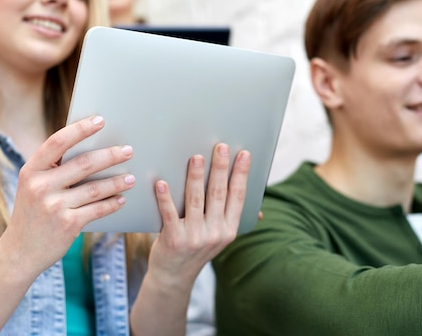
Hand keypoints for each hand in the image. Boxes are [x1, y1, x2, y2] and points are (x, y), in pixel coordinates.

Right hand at [0, 116, 134, 277]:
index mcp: (31, 171)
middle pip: (83, 163)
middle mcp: (40, 186)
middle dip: (110, 155)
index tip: (100, 120)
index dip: (80, 129)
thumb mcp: (32, 187)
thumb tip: (89, 148)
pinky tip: (121, 199)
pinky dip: (112, 203)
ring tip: (130, 178)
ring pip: (95, 188)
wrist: (19, 253)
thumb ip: (52, 170)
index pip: (58, 142)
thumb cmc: (32, 214)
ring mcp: (54, 206)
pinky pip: (97, 209)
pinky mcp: (68, 224)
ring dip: (117, 181)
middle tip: (128, 150)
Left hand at [148, 143, 250, 286]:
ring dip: (195, 177)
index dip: (241, 174)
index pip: (238, 196)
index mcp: (229, 229)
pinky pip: (169, 214)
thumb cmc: (197, 248)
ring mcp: (194, 237)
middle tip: (221, 147)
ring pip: (195, 200)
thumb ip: (231, 218)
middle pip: (218, 194)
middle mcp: (215, 233)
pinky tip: (162, 183)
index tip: (244, 154)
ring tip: (196, 158)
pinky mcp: (173, 239)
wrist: (174, 275)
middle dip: (220, 168)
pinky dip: (165, 198)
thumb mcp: (220, 237)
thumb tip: (259, 208)